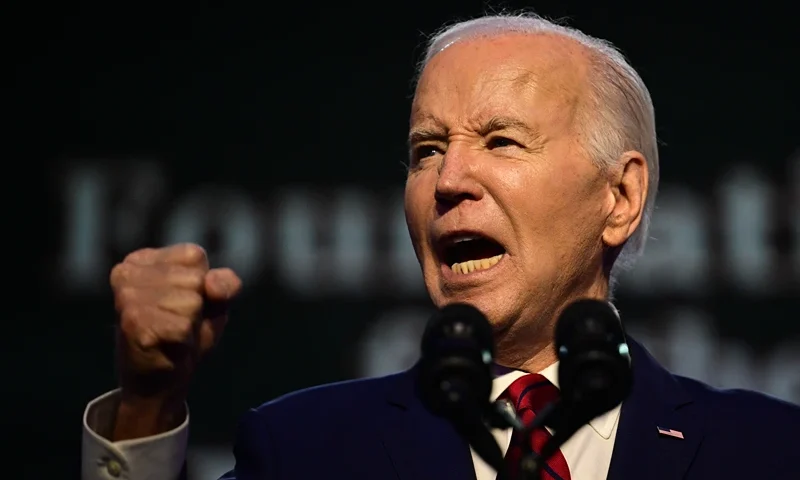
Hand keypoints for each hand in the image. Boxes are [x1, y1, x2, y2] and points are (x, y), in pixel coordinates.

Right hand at [109, 243, 240, 438]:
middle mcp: (127, 272)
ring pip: (191, 302)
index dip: (203, 285)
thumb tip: (211, 284)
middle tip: (176, 324)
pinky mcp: (132, 324)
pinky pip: (182, 327)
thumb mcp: (214, 303)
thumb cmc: (186, 334)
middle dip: (197, 307)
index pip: (194, 256)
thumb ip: (225, 285)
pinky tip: (167, 347)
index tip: (184, 303)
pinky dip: (184, 342)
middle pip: (195, 280)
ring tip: (171, 335)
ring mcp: (127, 298)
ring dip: (189, 326)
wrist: (160, 382)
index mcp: (143, 259)